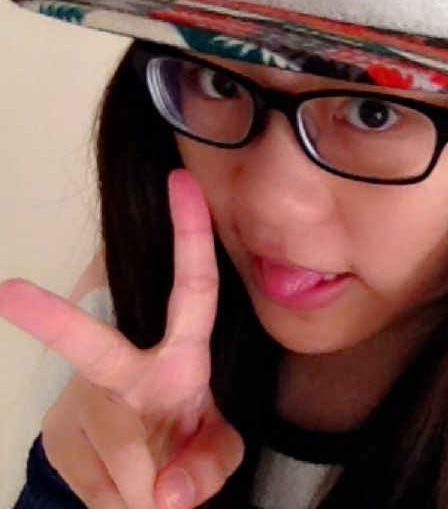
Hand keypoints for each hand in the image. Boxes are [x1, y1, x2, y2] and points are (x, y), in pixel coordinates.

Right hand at [0, 169, 242, 508]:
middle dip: (56, 322)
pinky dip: (115, 500)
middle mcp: (131, 368)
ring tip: (153, 487)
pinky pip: (95, 488)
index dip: (190, 235)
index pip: (193, 289)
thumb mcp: (215, 450)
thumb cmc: (186, 435)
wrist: (135, 466)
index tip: (177, 182)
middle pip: (94, 348)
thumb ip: (209, 465)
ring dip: (139, 490)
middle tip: (8, 293)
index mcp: (183, 356)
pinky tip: (123, 484)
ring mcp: (89, 402)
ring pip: (112, 459)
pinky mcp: (59, 438)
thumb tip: (166, 498)